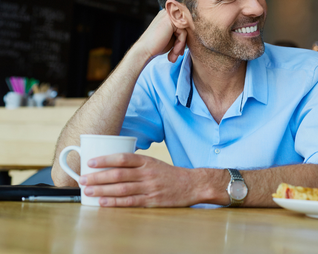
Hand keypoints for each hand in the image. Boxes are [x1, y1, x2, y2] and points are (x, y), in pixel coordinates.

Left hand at [79, 153, 216, 206]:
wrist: (192, 184)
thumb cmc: (169, 174)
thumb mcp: (153, 163)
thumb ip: (135, 164)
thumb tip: (110, 166)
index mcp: (147, 161)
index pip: (123, 158)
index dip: (105, 160)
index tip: (90, 162)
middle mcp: (147, 173)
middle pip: (119, 174)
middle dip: (98, 177)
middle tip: (83, 179)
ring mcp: (150, 188)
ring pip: (122, 188)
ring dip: (102, 190)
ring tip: (87, 191)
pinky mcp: (152, 201)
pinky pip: (130, 202)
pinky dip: (115, 202)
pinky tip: (103, 202)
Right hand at [137, 9, 186, 62]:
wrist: (144, 51)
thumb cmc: (156, 46)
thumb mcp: (172, 38)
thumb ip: (181, 33)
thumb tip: (194, 33)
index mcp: (168, 16)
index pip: (184, 26)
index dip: (182, 40)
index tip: (178, 52)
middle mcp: (168, 12)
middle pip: (185, 28)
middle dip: (182, 43)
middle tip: (177, 55)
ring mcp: (169, 15)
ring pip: (185, 31)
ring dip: (181, 45)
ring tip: (174, 56)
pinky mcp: (171, 21)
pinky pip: (183, 34)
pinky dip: (180, 45)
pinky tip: (174, 52)